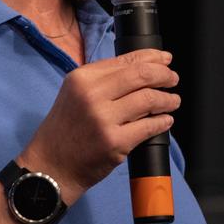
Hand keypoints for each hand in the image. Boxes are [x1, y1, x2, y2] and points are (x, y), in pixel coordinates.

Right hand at [18, 49, 179, 201]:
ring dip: (168, 99)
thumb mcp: (75, 94)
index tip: (166, 60)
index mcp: (83, 78)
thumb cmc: (65, 130)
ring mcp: (104, 119)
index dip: (153, 57)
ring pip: (149, 99)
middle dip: (164, 75)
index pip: (126, 60)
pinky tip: (166, 120)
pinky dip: (163, 122)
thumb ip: (103, 80)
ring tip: (173, 101)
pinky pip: (149, 127)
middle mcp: (92, 94)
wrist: (51, 165)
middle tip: (172, 79)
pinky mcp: (115, 142)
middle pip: (142, 75)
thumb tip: (141, 67)